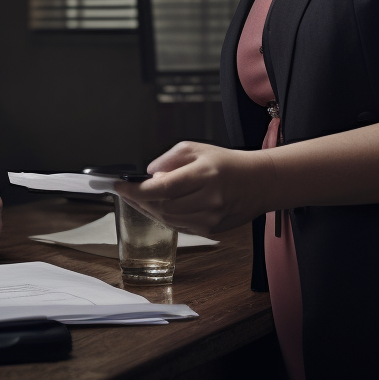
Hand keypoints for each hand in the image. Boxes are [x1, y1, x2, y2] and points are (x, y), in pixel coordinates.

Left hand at [115, 142, 276, 235]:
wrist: (259, 182)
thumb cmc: (226, 163)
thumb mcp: (196, 149)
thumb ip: (168, 159)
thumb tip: (148, 174)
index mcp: (205, 174)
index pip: (162, 187)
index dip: (136, 190)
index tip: (119, 186)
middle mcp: (210, 199)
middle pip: (163, 207)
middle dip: (140, 200)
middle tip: (127, 192)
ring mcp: (212, 218)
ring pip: (169, 220)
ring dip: (151, 209)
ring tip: (142, 198)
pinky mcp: (212, 230)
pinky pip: (180, 226)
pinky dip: (166, 217)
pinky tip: (161, 206)